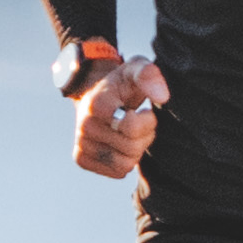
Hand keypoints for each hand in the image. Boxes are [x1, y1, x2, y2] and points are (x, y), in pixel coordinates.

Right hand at [72, 56, 169, 179]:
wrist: (97, 94)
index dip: (147, 121)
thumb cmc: (122, 83)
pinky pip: (116, 172)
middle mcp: (84, 125)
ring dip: (136, 150)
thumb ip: (149, 75)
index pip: (132, 127)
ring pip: (125, 164)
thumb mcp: (136, 70)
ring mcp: (81, 143)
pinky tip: (121, 144)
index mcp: (97, 103)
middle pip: (131, 147)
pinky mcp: (81, 158)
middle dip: (144, 136)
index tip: (144, 111)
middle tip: (140, 123)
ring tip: (131, 133)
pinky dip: (125, 160)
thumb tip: (162, 97)